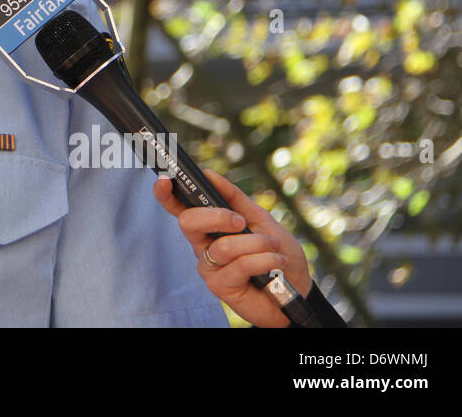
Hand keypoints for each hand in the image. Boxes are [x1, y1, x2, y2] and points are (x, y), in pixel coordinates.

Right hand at [153, 169, 311, 327]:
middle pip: (188, 222)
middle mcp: (202, 244)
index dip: (166, 194)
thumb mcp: (259, 218)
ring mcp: (209, 266)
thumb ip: (235, 198)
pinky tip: (277, 262)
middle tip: (241, 221)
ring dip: (256, 243)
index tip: (164, 180)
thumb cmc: (276, 251)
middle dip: (216, 216)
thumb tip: (209, 174)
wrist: (298, 287)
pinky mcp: (219, 286)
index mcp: (208, 225)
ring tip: (274, 246)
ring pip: (222, 246)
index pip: (179, 207)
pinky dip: (264, 259)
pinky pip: (239, 265)